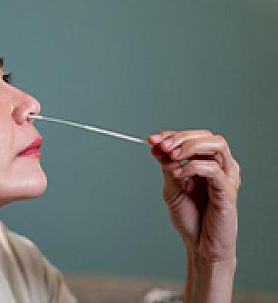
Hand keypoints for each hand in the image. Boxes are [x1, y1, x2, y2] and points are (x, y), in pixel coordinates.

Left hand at [147, 130, 240, 261]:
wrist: (200, 245)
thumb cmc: (190, 218)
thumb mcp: (172, 189)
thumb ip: (166, 168)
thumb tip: (156, 147)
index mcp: (205, 162)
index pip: (191, 138)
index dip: (170, 135)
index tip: (151, 139)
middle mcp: (219, 165)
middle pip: (205, 136)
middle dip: (180, 137)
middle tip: (161, 146)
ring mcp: (226, 176)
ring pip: (216, 145)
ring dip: (190, 146)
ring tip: (172, 156)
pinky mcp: (228, 190)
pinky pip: (213, 169)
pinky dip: (193, 167)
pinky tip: (178, 175)